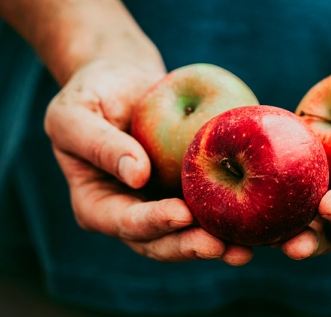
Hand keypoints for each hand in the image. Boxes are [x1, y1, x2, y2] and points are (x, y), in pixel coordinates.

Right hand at [44, 59, 252, 264]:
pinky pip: (207, 205)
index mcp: (97, 204)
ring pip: (188, 232)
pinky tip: (256, 219)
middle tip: (222, 246)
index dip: (152, 222)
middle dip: (190, 246)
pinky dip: (230, 216)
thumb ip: (99, 144)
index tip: (181, 214)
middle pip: (160, 240)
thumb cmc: (91, 94)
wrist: (123, 82)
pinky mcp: (187, 188)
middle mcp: (131, 211)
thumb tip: (137, 175)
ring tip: (245, 249)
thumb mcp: (75, 114)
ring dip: (216, 243)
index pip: (124, 222)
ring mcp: (160, 202)